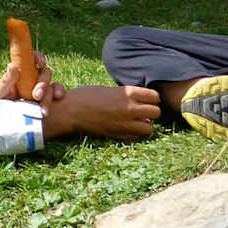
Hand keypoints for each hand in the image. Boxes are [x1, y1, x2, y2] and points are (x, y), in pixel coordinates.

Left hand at [0, 52, 65, 112]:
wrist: (0, 123)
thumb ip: (6, 81)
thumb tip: (12, 65)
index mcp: (20, 73)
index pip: (31, 59)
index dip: (38, 57)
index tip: (40, 63)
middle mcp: (32, 79)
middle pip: (44, 73)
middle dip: (43, 83)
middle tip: (36, 96)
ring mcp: (41, 90)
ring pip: (51, 85)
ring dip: (49, 95)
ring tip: (43, 111)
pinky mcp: (46, 100)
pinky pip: (58, 92)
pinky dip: (60, 93)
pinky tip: (58, 99)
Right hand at [43, 85, 161, 140]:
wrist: (71, 110)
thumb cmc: (87, 96)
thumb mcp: (110, 90)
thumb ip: (127, 96)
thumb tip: (141, 105)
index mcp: (128, 93)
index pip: (155, 97)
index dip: (151, 98)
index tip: (145, 100)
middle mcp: (130, 108)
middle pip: (156, 112)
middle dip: (151, 112)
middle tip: (143, 111)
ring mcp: (124, 123)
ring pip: (150, 128)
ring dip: (146, 125)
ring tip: (137, 121)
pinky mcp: (117, 134)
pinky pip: (136, 137)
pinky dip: (135, 133)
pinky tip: (126, 128)